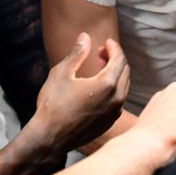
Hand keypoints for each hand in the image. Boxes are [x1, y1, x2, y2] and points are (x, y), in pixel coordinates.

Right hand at [30, 33, 129, 153]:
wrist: (50, 138)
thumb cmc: (53, 104)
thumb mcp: (62, 73)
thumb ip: (77, 53)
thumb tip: (85, 37)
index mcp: (107, 84)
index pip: (119, 59)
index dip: (114, 47)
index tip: (106, 42)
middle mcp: (116, 99)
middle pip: (125, 71)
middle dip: (115, 58)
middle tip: (100, 53)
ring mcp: (115, 113)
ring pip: (124, 86)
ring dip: (115, 73)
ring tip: (100, 68)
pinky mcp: (110, 122)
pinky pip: (119, 100)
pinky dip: (114, 89)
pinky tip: (100, 87)